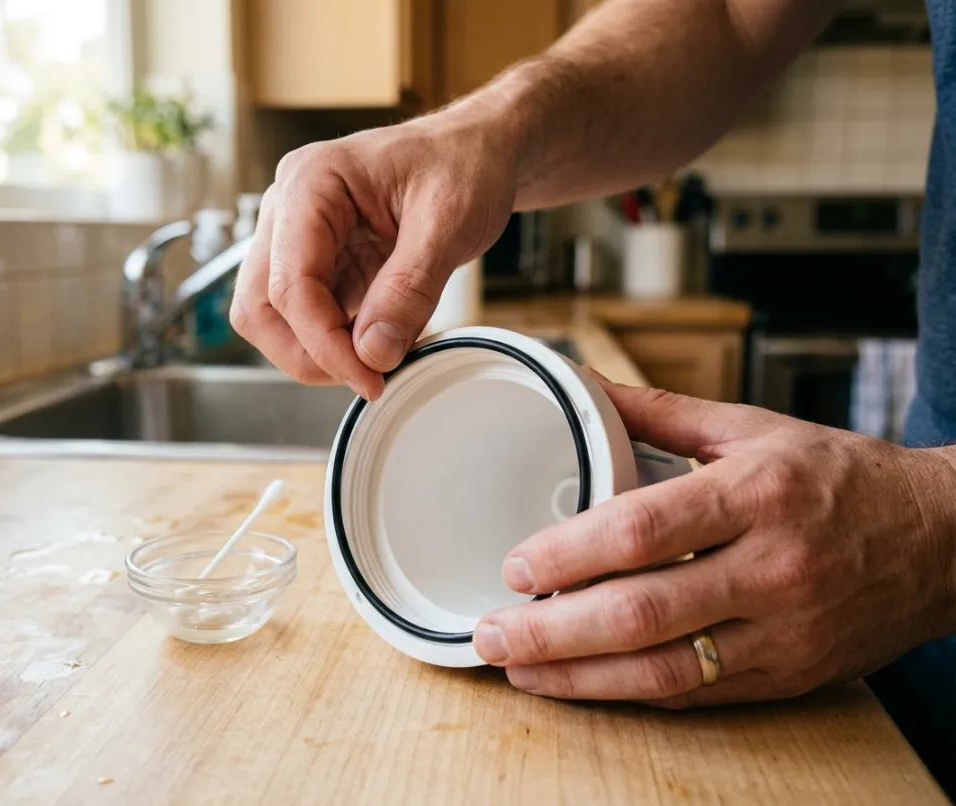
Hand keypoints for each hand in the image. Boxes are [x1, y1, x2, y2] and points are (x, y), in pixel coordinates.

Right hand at [229, 114, 516, 399]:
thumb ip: (409, 288)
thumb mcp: (449, 223)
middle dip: (306, 354)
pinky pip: (305, 314)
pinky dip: (333, 341)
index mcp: (311, 182)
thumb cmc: (462, 165)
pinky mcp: (318, 260)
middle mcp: (289, 207)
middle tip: (365, 377)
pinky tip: (377, 343)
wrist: (477, 152)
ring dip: (315, 351)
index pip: (290, 284)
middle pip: (259, 306)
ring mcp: (298, 235)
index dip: (324, 344)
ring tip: (374, 361)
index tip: (369, 377)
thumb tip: (372, 351)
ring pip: (271, 316)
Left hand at [473, 374, 955, 706]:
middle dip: (555, 631)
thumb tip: (586, 388)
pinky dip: (633, 693)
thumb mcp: (754, 428)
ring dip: (581, 678)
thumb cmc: (841, 476)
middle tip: (494, 632)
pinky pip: (699, 693)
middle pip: (644, 611)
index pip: (644, 529)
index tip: (518, 566)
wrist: (943, 539)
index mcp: (756, 493)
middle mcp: (771, 567)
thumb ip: (662, 413)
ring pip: (666, 670)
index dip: (571, 553)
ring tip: (521, 668)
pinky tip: (585, 685)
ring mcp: (784, 630)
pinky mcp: (790, 674)